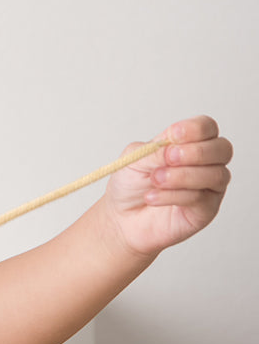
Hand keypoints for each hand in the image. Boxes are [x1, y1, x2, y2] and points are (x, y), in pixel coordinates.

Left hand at [104, 115, 231, 258]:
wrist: (122, 216)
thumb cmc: (131, 184)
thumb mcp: (136, 159)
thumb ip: (157, 150)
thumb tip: (174, 145)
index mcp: (188, 144)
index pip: (206, 127)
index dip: (195, 128)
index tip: (174, 134)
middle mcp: (205, 163)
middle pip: (222, 149)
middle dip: (195, 152)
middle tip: (169, 158)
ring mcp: (209, 187)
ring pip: (215, 175)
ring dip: (182, 176)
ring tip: (155, 179)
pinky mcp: (205, 210)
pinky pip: (200, 198)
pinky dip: (173, 195)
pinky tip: (152, 197)